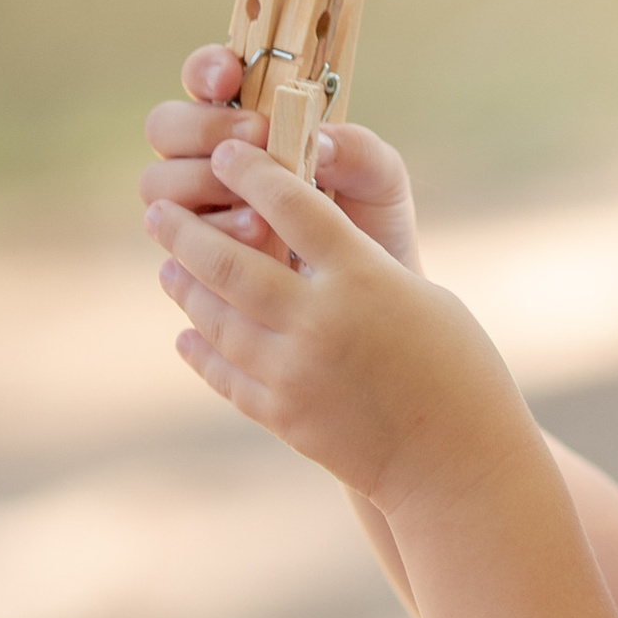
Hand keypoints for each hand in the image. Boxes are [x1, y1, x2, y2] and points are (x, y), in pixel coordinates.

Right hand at [141, 43, 420, 271]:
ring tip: (261, 212)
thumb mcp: (380, 178)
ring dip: (203, 186)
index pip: (206, 77)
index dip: (207, 69)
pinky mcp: (191, 256)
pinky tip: (256, 243)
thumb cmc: (372, 224)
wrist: (375, 302)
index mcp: (246, 119)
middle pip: (165, 125)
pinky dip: (212, 238)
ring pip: (159, 182)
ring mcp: (194, 206)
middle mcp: (209, 157)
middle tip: (260, 139)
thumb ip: (354, 148)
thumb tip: (315, 141)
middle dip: (206, 128)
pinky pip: (174, 240)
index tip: (231, 77)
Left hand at [145, 134, 528, 515]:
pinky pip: (224, 372)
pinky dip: (200, 349)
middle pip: (229, 259)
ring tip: (168, 267)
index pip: (290, 204)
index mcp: (363, 277)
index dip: (251, 172)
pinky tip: (188, 334)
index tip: (225, 153)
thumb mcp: (422, 298)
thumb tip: (307, 249)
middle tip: (158, 211)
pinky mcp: (282, 415)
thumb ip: (359, 268)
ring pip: (214, 316)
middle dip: (185, 230)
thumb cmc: (458, 370)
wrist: (458, 464)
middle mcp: (318, 319)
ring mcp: (293, 371)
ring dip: (185, 286)